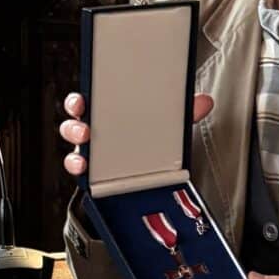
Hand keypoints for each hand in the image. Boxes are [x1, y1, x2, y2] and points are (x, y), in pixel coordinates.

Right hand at [58, 92, 214, 175]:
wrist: (150, 171)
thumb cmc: (148, 140)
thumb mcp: (165, 125)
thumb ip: (180, 113)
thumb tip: (204, 102)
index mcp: (107, 115)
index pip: (87, 103)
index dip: (78, 102)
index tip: (81, 101)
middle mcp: (96, 134)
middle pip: (74, 126)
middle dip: (74, 128)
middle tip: (84, 130)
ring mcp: (93, 156)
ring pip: (74, 152)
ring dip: (74, 155)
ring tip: (84, 159)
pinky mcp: (95, 177)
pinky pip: (81, 175)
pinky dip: (81, 175)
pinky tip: (86, 175)